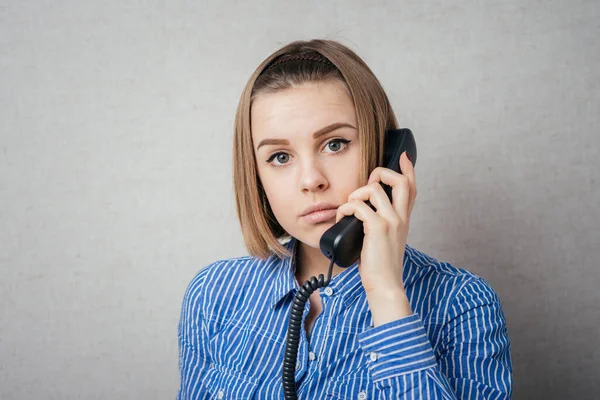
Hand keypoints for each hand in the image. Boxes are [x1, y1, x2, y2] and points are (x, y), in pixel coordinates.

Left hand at [335, 151, 416, 324]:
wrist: (385, 284)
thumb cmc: (380, 264)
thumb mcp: (385, 239)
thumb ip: (380, 222)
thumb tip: (363, 209)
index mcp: (403, 219)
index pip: (411, 187)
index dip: (408, 169)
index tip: (404, 156)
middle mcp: (400, 217)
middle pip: (400, 180)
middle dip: (381, 173)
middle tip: (368, 184)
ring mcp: (390, 222)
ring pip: (373, 190)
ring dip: (354, 194)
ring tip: (348, 209)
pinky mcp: (377, 228)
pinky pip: (358, 206)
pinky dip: (345, 209)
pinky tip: (341, 218)